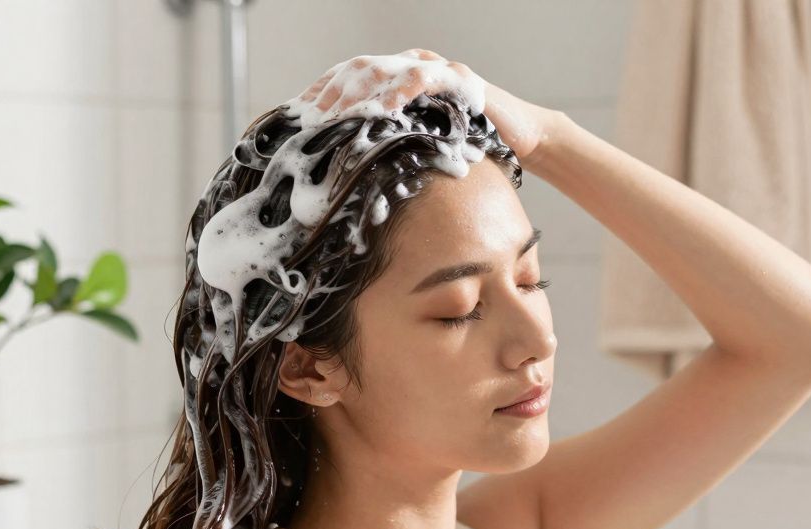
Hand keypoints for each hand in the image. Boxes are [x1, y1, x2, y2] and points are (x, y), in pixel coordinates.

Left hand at [293, 49, 560, 165]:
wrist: (519, 138)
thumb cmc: (461, 148)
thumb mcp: (410, 149)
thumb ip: (377, 151)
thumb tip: (331, 181)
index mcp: (390, 80)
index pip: (342, 80)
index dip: (316, 98)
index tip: (291, 121)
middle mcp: (407, 66)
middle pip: (354, 70)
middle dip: (328, 97)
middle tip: (306, 123)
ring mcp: (432, 68)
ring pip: (382, 69)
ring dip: (353, 94)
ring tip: (333, 117)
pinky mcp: (457, 77)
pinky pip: (421, 78)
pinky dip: (399, 91)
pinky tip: (382, 108)